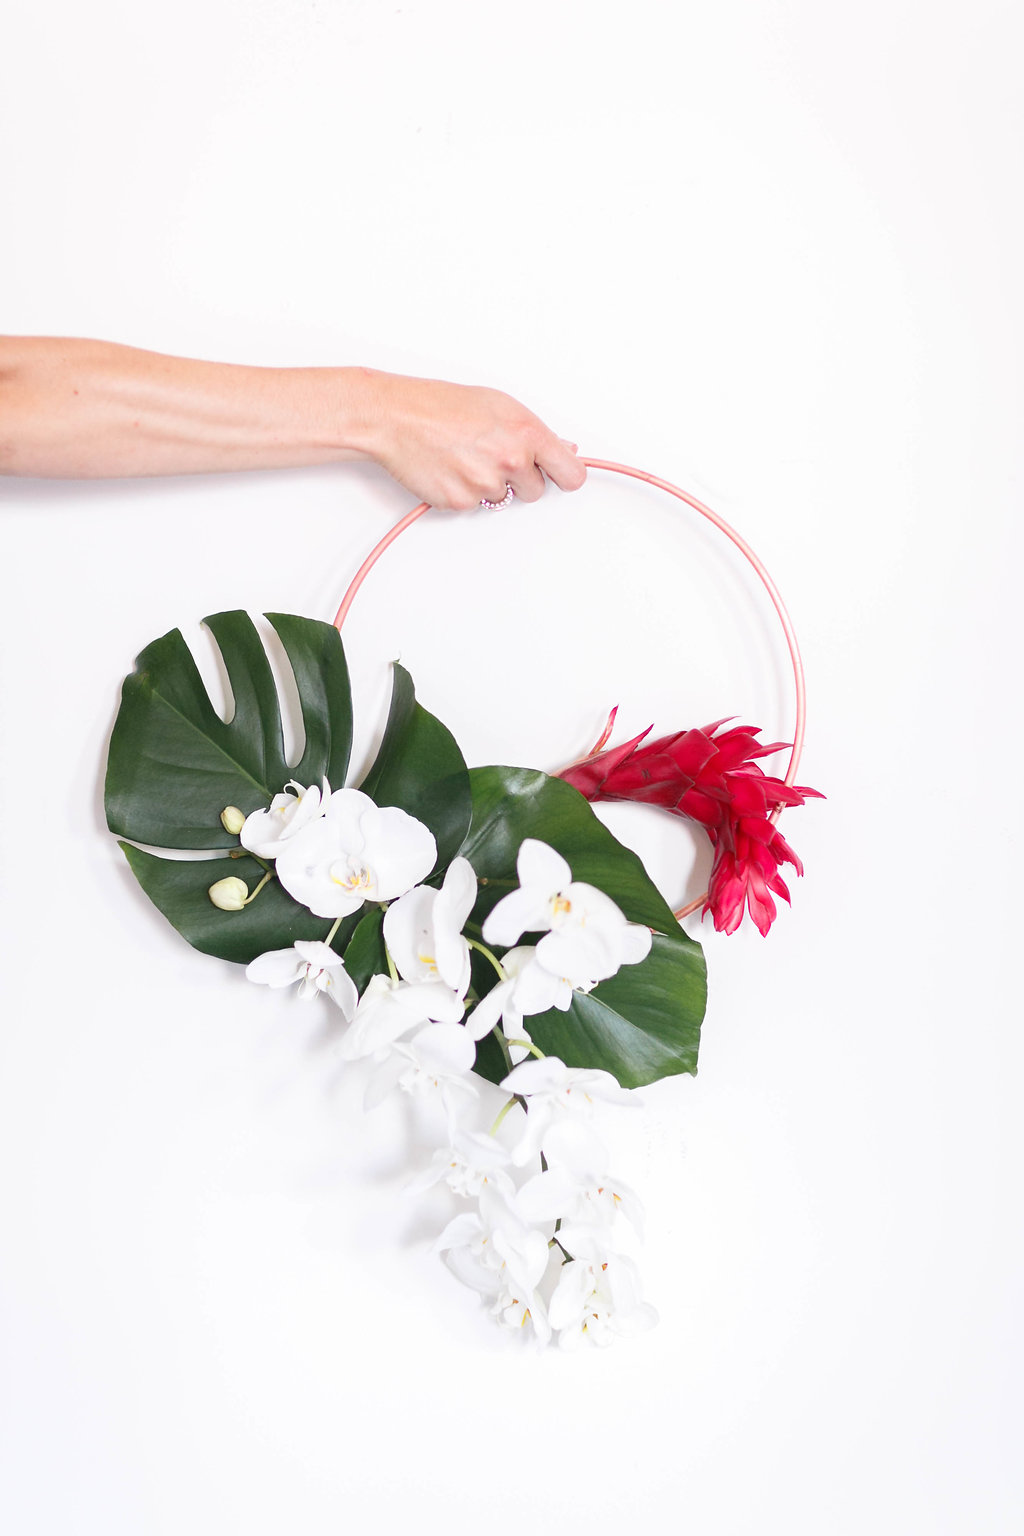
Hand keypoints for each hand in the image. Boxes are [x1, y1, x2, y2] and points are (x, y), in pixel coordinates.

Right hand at [363, 373, 585, 510]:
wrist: (396, 417)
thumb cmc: (441, 405)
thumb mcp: (498, 405)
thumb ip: (534, 432)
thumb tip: (563, 448)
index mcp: (527, 434)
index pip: (570, 474)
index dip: (565, 476)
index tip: (560, 476)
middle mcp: (511, 461)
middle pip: (536, 491)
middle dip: (520, 479)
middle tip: (492, 456)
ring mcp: (486, 485)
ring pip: (502, 499)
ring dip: (488, 485)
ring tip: (464, 457)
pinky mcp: (461, 502)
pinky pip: (474, 505)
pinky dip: (463, 492)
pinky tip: (449, 468)